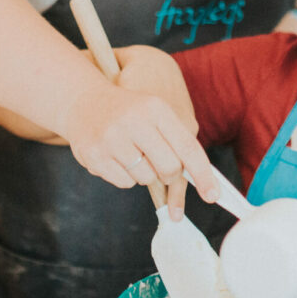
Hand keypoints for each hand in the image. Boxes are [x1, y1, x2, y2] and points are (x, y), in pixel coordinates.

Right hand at [60, 61, 215, 214]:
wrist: (83, 101)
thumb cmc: (129, 112)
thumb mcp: (154, 112)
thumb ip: (178, 141)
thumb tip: (203, 183)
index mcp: (155, 108)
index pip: (187, 148)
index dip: (203, 174)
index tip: (213, 196)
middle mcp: (133, 121)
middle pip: (169, 169)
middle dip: (168, 173)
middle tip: (159, 163)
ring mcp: (112, 139)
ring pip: (146, 179)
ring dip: (144, 173)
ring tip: (130, 152)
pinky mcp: (95, 155)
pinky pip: (124, 183)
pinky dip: (125, 176)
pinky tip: (114, 156)